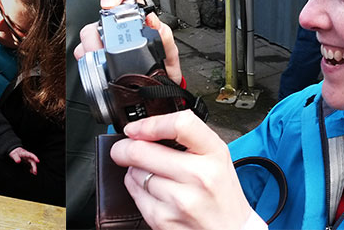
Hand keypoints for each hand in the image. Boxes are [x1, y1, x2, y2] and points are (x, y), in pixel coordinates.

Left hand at [9, 146, 39, 174]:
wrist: (14, 151)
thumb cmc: (14, 152)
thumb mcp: (14, 154)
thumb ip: (16, 158)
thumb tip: (18, 161)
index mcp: (25, 153)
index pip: (31, 155)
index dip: (35, 158)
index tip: (38, 161)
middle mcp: (28, 156)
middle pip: (32, 161)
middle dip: (34, 166)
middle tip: (35, 171)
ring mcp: (27, 159)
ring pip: (32, 163)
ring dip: (34, 168)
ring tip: (35, 173)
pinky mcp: (26, 161)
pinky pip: (30, 165)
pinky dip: (31, 168)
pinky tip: (31, 171)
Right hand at [74, 0, 181, 83]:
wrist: (157, 91)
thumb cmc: (163, 65)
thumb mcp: (169, 52)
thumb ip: (165, 37)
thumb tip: (155, 24)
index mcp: (138, 16)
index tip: (109, 4)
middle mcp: (119, 25)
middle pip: (100, 16)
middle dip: (98, 31)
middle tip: (105, 47)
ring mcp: (106, 40)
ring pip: (89, 34)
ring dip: (91, 47)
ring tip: (102, 60)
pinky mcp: (98, 56)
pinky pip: (84, 53)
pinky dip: (85, 60)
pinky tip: (94, 66)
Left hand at [110, 111, 252, 229]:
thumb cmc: (221, 191)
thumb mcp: (216, 156)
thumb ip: (186, 137)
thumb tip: (143, 129)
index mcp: (214, 153)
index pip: (179, 125)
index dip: (149, 124)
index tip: (135, 128)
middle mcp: (200, 176)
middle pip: (142, 151)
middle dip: (124, 148)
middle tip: (123, 148)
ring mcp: (181, 200)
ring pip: (135, 173)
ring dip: (135, 170)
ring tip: (152, 173)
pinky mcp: (164, 219)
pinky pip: (135, 194)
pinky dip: (136, 188)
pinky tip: (152, 190)